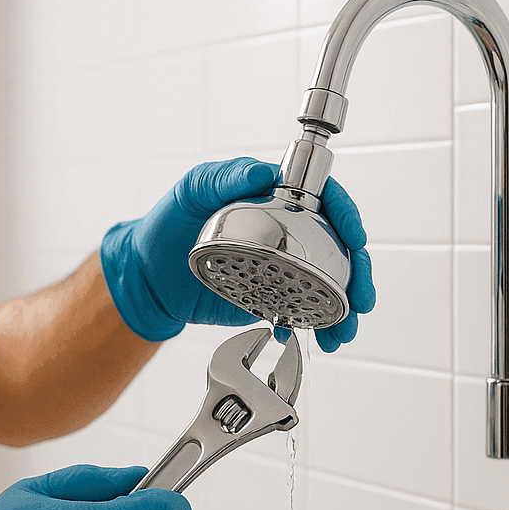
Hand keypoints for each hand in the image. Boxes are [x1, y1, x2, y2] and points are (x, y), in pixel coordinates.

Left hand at [98, 157, 374, 350]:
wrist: (148, 276)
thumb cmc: (167, 224)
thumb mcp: (191, 191)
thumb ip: (222, 177)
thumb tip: (263, 171)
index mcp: (275, 199)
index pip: (324, 200)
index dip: (346, 216)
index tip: (356, 238)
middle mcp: (287, 231)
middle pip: (338, 247)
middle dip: (357, 273)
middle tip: (361, 299)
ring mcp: (282, 267)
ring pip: (328, 283)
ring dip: (343, 308)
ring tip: (343, 332)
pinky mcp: (272, 298)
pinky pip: (305, 311)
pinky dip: (317, 327)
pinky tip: (315, 339)